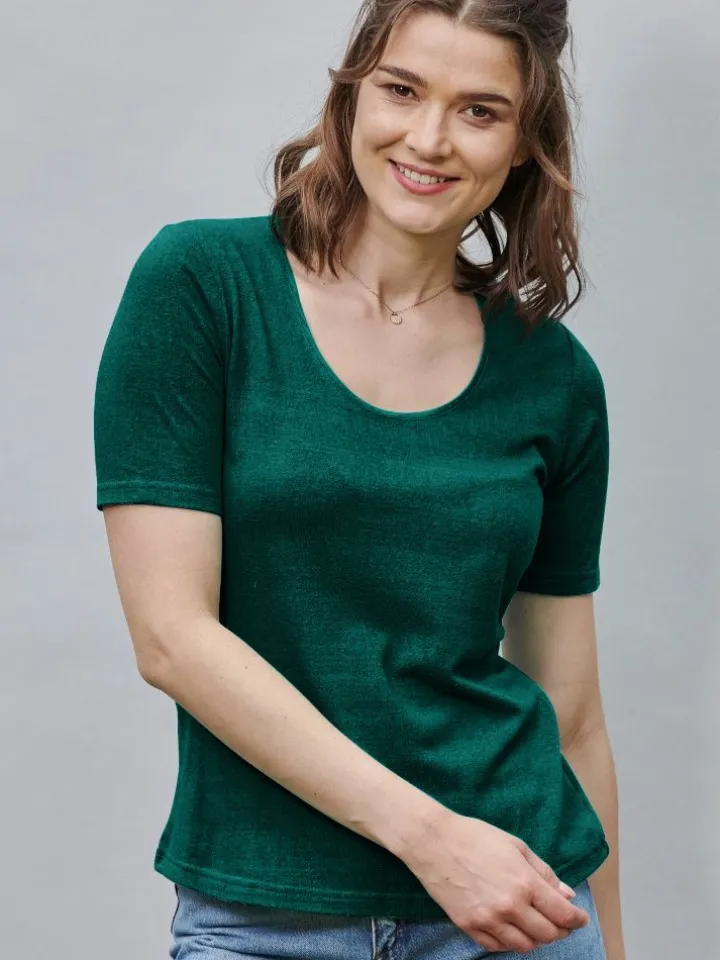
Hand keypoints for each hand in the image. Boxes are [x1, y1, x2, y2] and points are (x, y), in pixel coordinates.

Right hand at [401, 808, 590, 953]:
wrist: (434, 842)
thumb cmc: (476, 837)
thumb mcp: (516, 846)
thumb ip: (544, 872)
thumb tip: (566, 895)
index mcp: (524, 882)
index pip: (562, 913)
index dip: (577, 919)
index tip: (581, 918)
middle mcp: (509, 906)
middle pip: (547, 934)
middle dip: (561, 930)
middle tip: (563, 923)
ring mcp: (488, 919)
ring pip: (525, 946)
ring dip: (537, 939)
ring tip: (538, 926)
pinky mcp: (470, 926)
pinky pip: (498, 947)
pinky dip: (511, 942)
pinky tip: (513, 929)